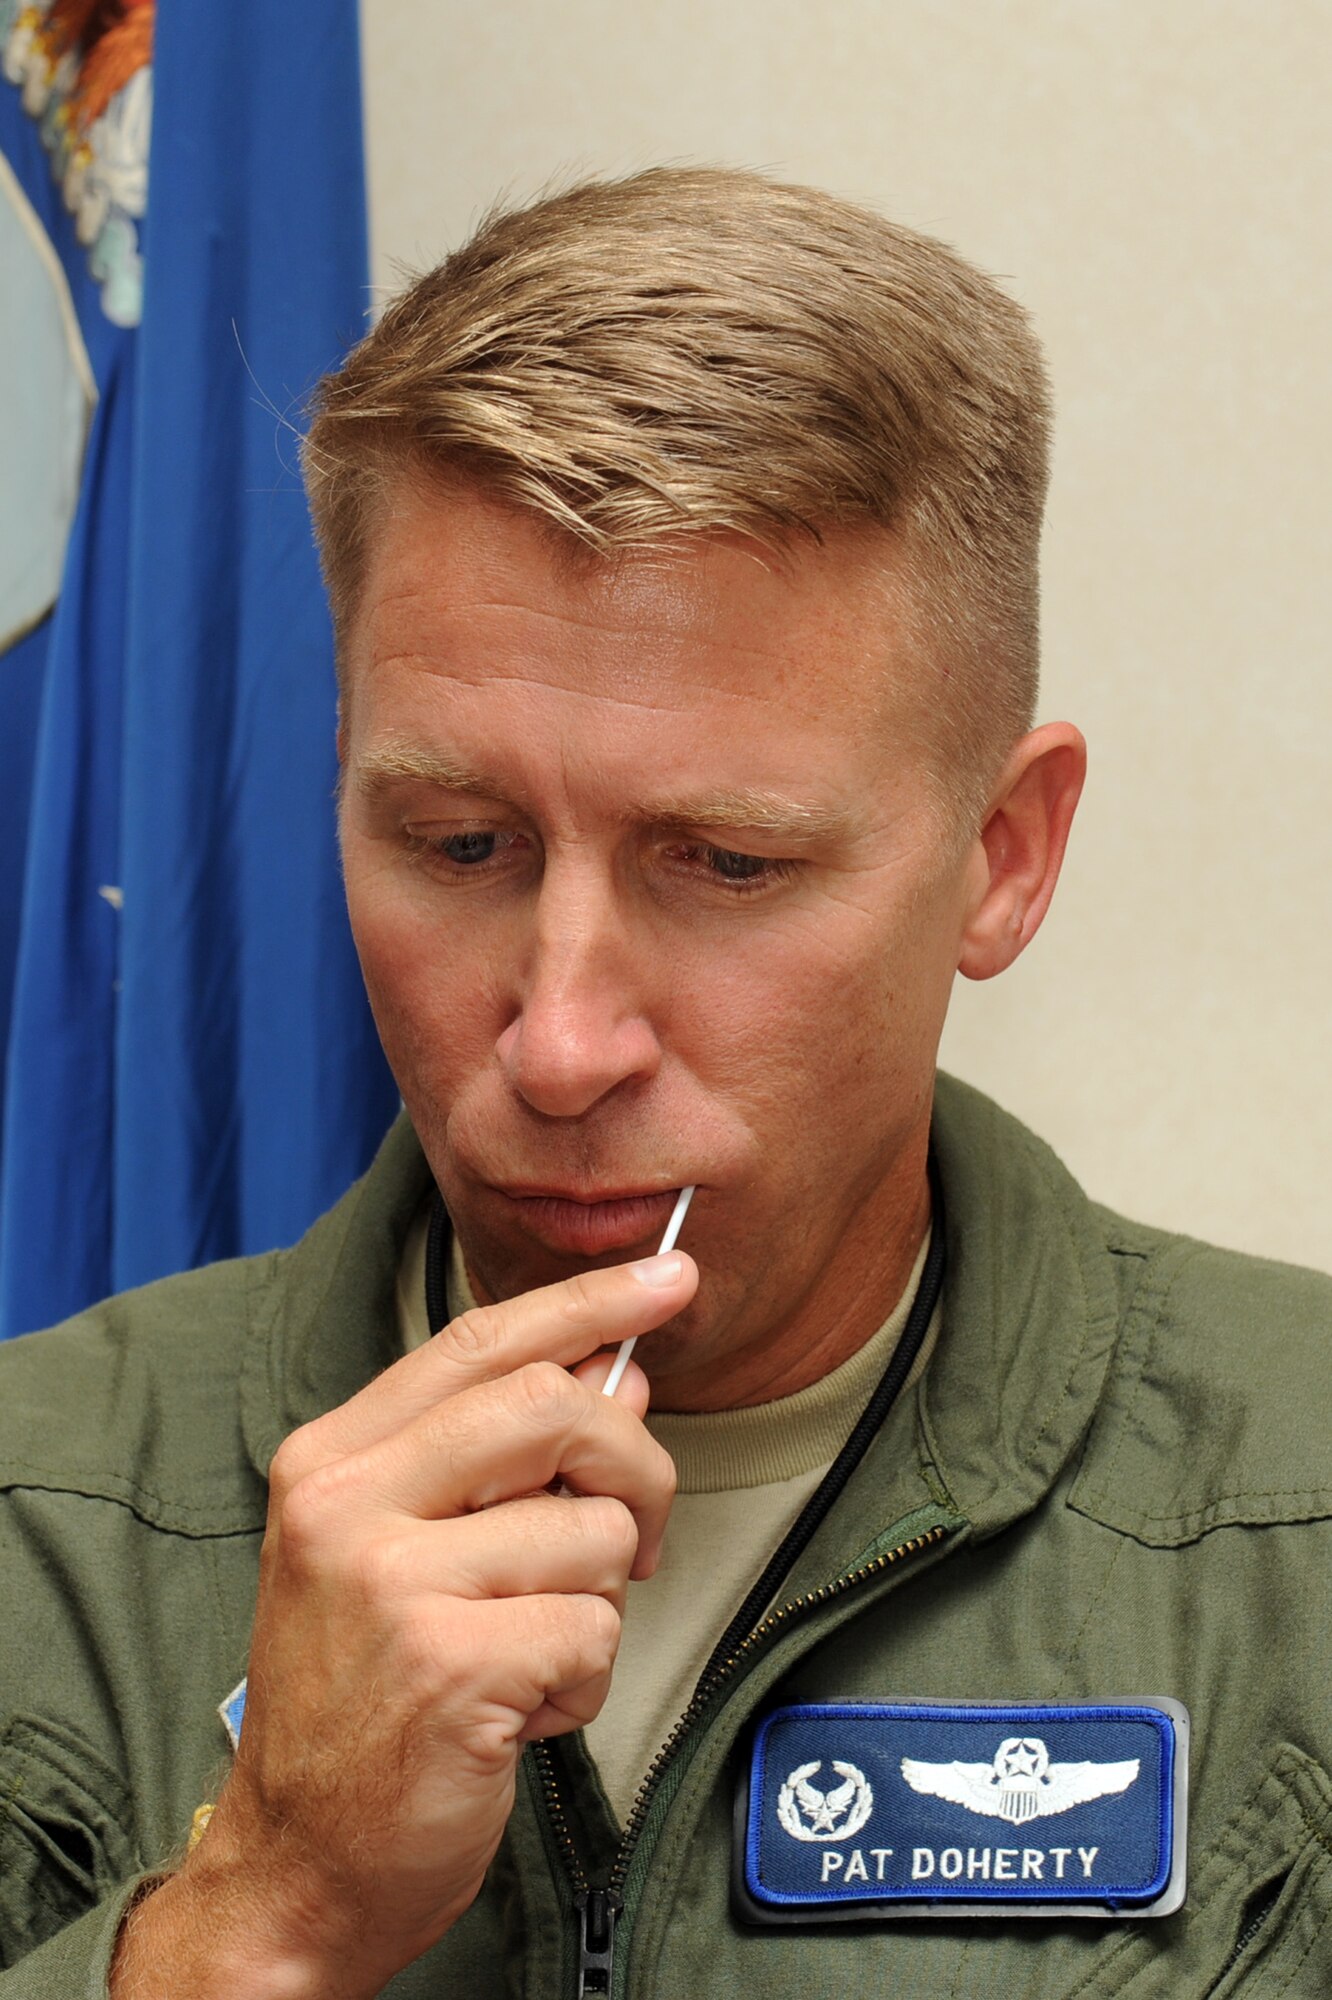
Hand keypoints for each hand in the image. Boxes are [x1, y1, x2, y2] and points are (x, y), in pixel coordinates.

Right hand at [113, 1251, 694, 1999]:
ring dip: (596, 1604)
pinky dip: (585, 1678)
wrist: (298, 1861)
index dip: (589, 1301)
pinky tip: (525, 1709)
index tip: (670, 1277)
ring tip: (528, 1653)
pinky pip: (595, 1628)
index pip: (482, 1341)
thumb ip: (502, 1458)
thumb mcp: (405, 1551)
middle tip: (639, 1537)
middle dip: (634, 1466)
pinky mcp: (447, 1665)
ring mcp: (391, 1583)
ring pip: (593, 1531)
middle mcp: (346, 1505)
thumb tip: (621, 1374)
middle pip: (553, 1407)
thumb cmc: (364, 1696)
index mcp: (332, 1459)